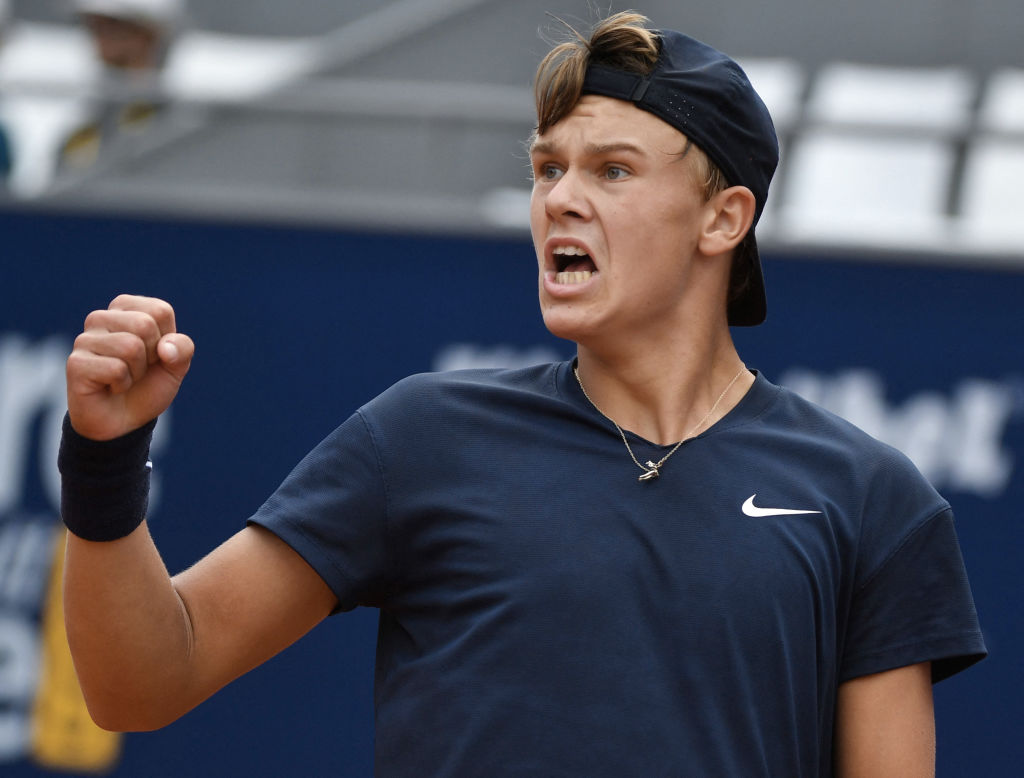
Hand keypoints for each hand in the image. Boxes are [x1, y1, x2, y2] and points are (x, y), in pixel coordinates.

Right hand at [66, 295, 193, 440]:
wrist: (125, 422)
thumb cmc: (147, 386)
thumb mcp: (176, 366)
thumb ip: (183, 349)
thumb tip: (166, 348)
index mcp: (126, 308)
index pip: (160, 311)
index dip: (167, 340)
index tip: (154, 354)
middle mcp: (101, 318)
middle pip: (144, 324)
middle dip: (151, 356)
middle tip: (137, 369)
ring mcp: (84, 339)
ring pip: (130, 346)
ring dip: (136, 372)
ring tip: (123, 378)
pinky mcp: (75, 362)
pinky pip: (116, 369)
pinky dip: (122, 384)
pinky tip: (110, 388)